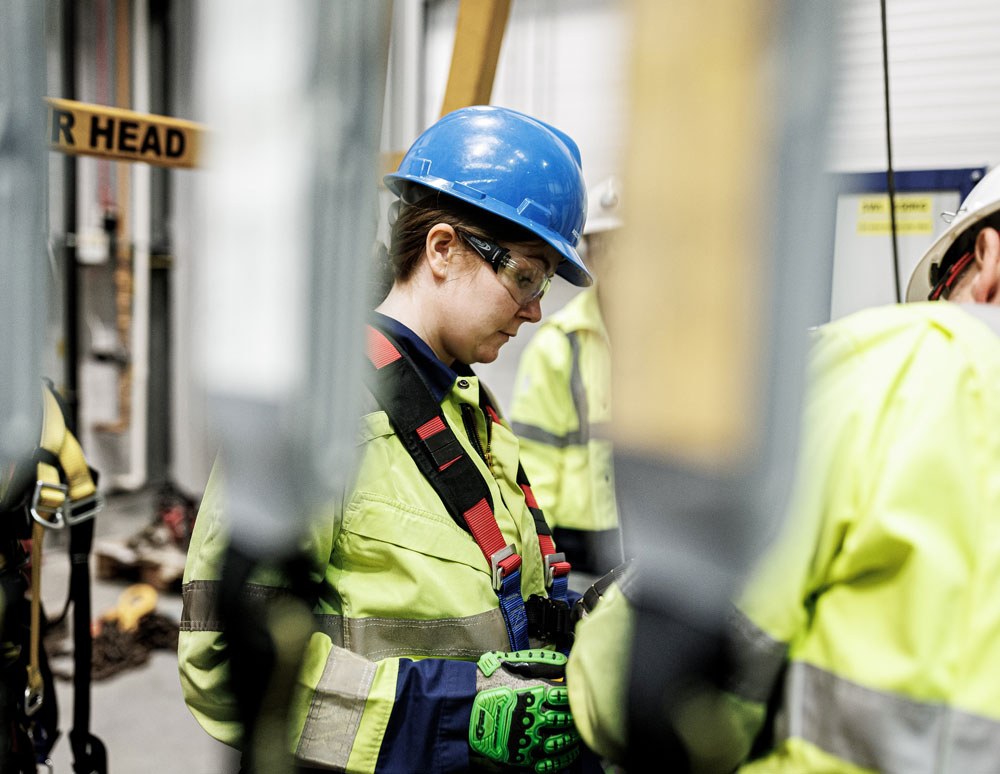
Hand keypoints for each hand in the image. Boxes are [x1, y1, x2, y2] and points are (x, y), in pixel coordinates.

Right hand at [469, 650, 579, 772]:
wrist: (461, 707)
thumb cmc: (485, 683)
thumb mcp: (512, 664)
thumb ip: (541, 663)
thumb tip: (563, 662)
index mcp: (535, 692)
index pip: (565, 698)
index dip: (571, 699)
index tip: (574, 700)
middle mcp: (534, 715)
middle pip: (565, 721)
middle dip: (573, 721)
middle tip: (578, 721)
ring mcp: (527, 737)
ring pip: (559, 743)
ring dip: (570, 742)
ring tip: (574, 740)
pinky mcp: (519, 755)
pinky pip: (546, 762)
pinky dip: (559, 760)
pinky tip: (564, 757)